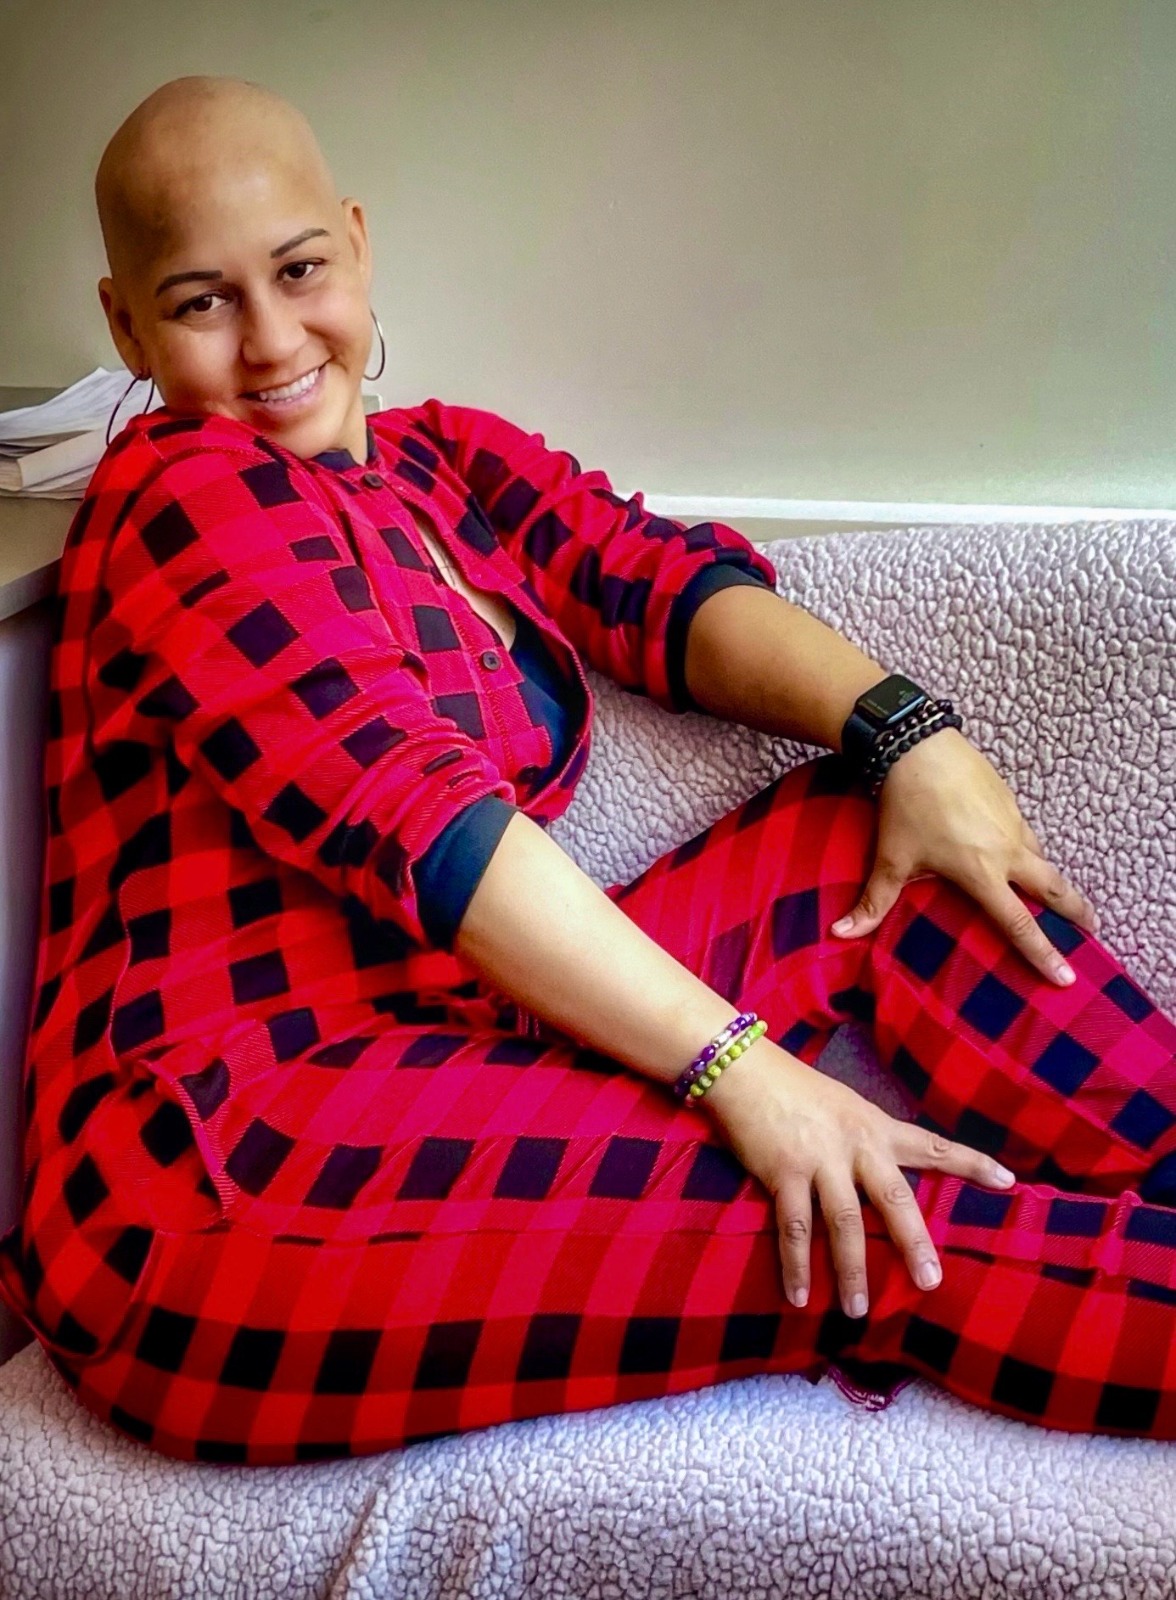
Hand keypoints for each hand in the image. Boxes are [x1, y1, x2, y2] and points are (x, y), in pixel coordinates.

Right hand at [704, 1037, 1015, 1314]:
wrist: (745, 1071)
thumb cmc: (794, 1088)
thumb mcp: (844, 1107)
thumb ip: (864, 1142)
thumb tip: (876, 1180)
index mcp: (876, 1127)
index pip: (932, 1145)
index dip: (971, 1163)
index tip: (1009, 1181)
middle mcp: (856, 1145)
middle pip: (895, 1200)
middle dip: (915, 1243)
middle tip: (931, 1282)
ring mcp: (820, 1160)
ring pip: (844, 1224)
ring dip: (852, 1270)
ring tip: (858, 1310)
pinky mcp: (783, 1173)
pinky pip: (794, 1229)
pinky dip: (796, 1266)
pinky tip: (800, 1296)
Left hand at [831, 728, 1098, 985]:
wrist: (918, 747)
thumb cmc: (904, 807)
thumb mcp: (889, 859)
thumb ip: (873, 903)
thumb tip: (840, 934)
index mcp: (982, 873)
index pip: (1019, 924)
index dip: (1042, 953)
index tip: (1064, 977)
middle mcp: (1007, 850)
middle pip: (1054, 888)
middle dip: (1076, 912)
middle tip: (1092, 930)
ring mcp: (1012, 822)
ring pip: (1043, 858)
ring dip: (1054, 879)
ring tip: (1060, 895)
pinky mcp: (1008, 800)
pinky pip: (1028, 833)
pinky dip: (1032, 850)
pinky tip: (1024, 853)